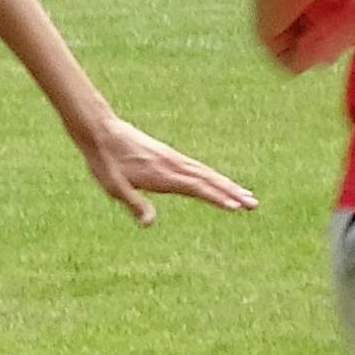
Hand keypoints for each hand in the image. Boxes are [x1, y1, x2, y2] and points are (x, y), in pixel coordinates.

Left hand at [75, 110, 257, 224]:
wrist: (101, 131)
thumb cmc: (105, 161)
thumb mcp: (113, 186)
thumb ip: (133, 203)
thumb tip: (149, 224)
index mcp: (162, 174)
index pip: (195, 188)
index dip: (215, 198)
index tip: (235, 206)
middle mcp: (173, 165)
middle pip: (208, 180)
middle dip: (231, 193)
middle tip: (253, 204)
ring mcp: (173, 159)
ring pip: (206, 173)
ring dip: (227, 184)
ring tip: (245, 195)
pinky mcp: (169, 155)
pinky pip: (197, 168)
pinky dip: (213, 176)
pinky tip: (218, 181)